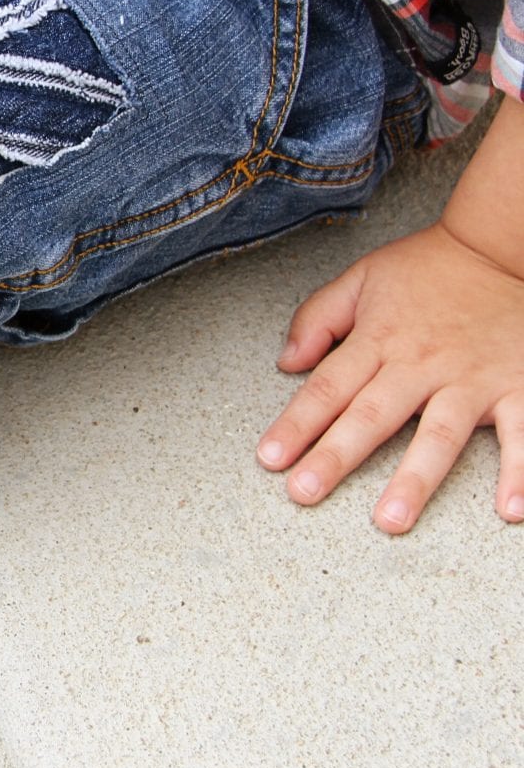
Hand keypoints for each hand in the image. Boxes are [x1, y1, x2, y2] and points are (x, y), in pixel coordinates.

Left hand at [257, 222, 523, 532]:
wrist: (501, 248)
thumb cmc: (429, 268)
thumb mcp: (362, 278)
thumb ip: (318, 318)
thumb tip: (287, 361)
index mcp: (380, 339)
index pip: (328, 388)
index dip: (296, 424)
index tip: (269, 458)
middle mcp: (422, 363)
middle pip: (372, 416)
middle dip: (335, 457)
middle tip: (303, 493)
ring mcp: (472, 379)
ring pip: (439, 435)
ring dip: (415, 479)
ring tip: (390, 519)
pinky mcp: (519, 386)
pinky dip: (521, 472)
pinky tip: (509, 510)